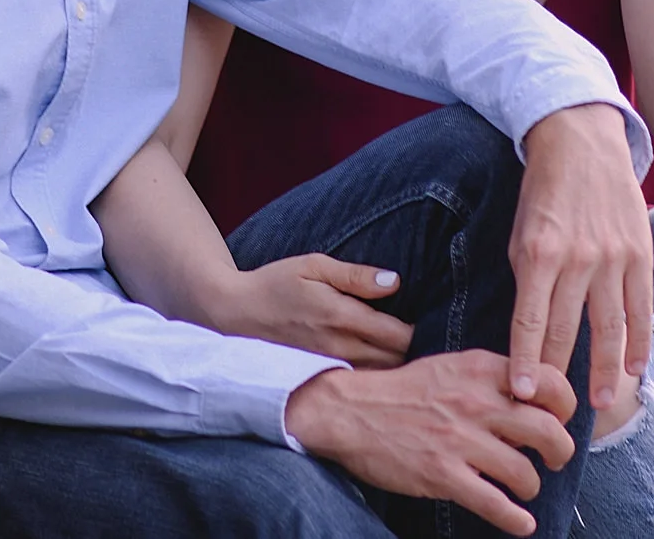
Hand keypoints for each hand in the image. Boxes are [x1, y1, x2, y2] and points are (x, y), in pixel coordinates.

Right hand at [203, 254, 413, 368]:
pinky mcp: (316, 379)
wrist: (233, 314)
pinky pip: (354, 387)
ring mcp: (326, 368)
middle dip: (410, 353)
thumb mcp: (314, 266)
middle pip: (393, 363)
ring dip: (393, 370)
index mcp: (341, 317)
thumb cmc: (276, 284)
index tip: (420, 321)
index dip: (416, 331)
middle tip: (416, 340)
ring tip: (399, 356)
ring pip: (376, 380)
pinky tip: (375, 372)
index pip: (398, 336)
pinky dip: (370, 381)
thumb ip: (355, 276)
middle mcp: (337, 348)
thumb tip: (395, 282)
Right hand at [284, 355, 576, 536]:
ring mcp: (460, 441)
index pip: (549, 381)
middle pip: (548, 430)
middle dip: (560, 451)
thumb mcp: (453, 366)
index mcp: (482, 370)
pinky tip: (523, 524)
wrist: (352, 412)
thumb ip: (492, 378)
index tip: (562, 418)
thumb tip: (531, 398)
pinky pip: (494, 503)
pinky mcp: (443, 475)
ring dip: (532, 485)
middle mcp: (477, 403)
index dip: (566, 404)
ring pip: (524, 471)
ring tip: (526, 488)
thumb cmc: (406, 390)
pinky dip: (515, 519)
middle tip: (554, 458)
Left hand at [511, 102, 653, 412]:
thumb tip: (532, 334)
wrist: (581, 139)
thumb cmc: (543, 191)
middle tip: (557, 412)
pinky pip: (641, 305)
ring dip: (604, 370)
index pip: (530, 321)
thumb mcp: (520, 232)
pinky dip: (638, 339)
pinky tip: (634, 368)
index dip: (526, 362)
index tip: (522, 395)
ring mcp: (612, 255)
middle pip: (568, 331)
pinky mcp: (640, 250)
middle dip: (560, 375)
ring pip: (609, 326)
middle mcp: (577, 257)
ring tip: (600, 403)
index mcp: (538, 253)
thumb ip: (527, 280)